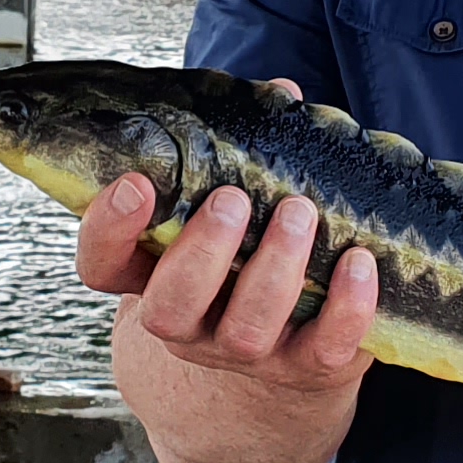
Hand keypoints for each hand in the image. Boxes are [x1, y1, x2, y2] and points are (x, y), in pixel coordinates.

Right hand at [75, 81, 378, 401]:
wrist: (292, 345)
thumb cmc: (253, 250)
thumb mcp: (235, 205)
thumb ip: (244, 150)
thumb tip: (282, 93)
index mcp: (154, 276)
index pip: (103, 267)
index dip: (107, 231)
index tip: (135, 183)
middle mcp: (189, 325)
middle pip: (169, 309)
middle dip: (200, 253)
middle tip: (233, 199)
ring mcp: (244, 354)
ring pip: (245, 331)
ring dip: (273, 270)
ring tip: (299, 212)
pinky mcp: (305, 369)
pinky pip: (322, 350)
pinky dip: (345, 307)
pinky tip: (359, 261)